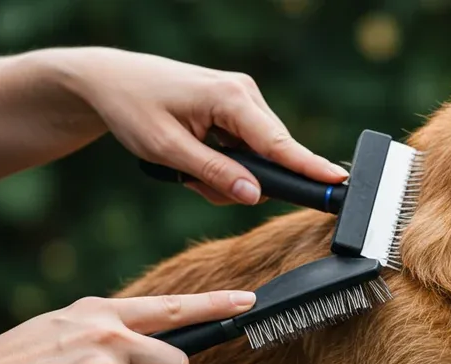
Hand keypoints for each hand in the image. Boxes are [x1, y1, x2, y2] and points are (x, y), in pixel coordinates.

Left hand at [52, 48, 347, 205]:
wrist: (111, 80)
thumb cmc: (133, 108)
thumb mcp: (167, 149)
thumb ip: (214, 173)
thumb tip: (254, 196)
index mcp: (230, 97)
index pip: (278, 142)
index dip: (309, 167)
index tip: (338, 181)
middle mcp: (244, 93)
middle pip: (270, 155)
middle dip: (240, 180)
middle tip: (193, 180)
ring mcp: (242, 99)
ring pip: (256, 157)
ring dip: (226, 174)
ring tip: (185, 167)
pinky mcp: (235, 108)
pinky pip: (245, 149)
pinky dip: (223, 164)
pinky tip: (194, 157)